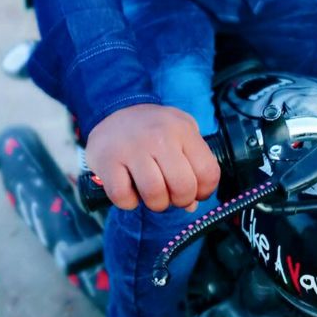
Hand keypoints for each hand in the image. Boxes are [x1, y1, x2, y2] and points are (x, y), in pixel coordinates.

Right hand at [85, 104, 220, 212]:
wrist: (112, 111)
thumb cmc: (154, 129)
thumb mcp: (181, 133)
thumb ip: (193, 164)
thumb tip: (192, 205)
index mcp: (183, 130)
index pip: (208, 172)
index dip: (204, 191)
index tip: (195, 192)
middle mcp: (160, 136)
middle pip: (183, 187)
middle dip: (180, 201)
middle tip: (171, 194)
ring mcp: (133, 148)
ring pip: (155, 195)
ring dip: (156, 204)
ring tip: (152, 193)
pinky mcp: (108, 160)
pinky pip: (124, 197)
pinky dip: (128, 202)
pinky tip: (129, 188)